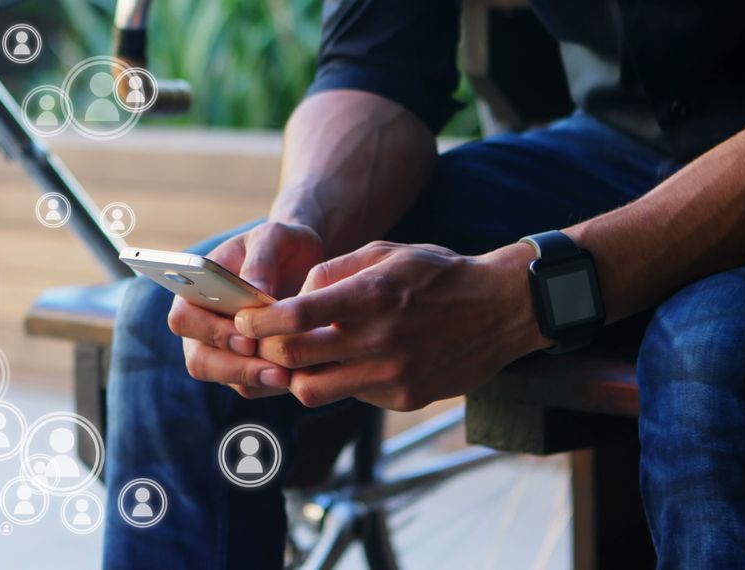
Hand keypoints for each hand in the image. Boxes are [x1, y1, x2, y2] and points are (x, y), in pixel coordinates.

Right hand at [167, 222, 325, 397]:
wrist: (303, 260)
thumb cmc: (280, 244)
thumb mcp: (273, 238)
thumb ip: (261, 261)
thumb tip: (255, 291)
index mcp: (194, 290)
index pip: (184, 319)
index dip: (209, 332)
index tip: (245, 337)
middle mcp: (202, 325)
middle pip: (200, 360)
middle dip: (235, 367)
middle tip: (273, 368)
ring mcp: (223, 350)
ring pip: (227, 379)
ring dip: (256, 380)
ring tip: (288, 376)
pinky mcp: (248, 366)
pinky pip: (253, 386)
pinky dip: (273, 384)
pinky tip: (299, 375)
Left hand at [233, 241, 550, 410]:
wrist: (502, 309)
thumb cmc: (438, 274)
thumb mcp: (385, 253)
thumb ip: (333, 272)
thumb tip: (292, 299)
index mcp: (372, 296)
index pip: (295, 318)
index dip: (259, 322)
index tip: (242, 320)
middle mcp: (380, 340)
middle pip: (294, 358)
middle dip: (267, 350)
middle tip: (261, 341)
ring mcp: (393, 375)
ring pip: (312, 390)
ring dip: (298, 374)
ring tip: (301, 356)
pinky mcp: (404, 398)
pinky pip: (351, 396)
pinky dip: (341, 380)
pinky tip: (355, 360)